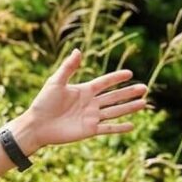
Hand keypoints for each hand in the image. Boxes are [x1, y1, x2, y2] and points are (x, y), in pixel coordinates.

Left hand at [10, 50, 147, 153]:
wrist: (36, 125)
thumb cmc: (43, 103)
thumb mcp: (55, 82)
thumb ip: (68, 68)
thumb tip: (78, 50)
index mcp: (84, 90)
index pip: (105, 83)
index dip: (116, 78)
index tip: (130, 73)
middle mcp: (90, 104)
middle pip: (114, 97)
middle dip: (129, 93)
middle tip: (145, 88)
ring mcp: (91, 117)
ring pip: (115, 111)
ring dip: (129, 108)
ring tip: (143, 103)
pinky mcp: (89, 130)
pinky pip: (108, 128)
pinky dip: (119, 127)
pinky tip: (132, 125)